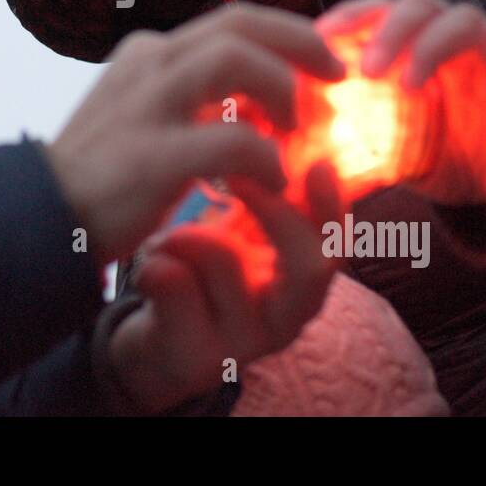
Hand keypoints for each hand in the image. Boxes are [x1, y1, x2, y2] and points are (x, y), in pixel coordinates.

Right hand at [46, 3, 344, 263]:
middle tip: (337, 79)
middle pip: (241, 23)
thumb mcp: (140, 114)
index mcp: (150, 54)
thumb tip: (251, 93)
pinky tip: (274, 183)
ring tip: (298, 132)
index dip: (287, 36)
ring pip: (235, 58)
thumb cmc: (98, 176)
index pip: (233, 21)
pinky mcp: (151, 154)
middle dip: (301, 44)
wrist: (37, 220)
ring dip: (282, 90)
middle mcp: (149, 63)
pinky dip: (266, 158)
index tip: (319, 64)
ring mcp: (147, 104)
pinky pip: (232, 139)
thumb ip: (187, 97)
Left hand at [106, 162, 344, 412]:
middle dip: (274, 210)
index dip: (330, 203)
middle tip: (231, 171)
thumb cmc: (205, 278)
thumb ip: (266, 196)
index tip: (315, 161)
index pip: (336, 245)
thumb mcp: (240, 237)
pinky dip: (154, 260)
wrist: (156, 345)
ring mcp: (241, 344)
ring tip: (168, 235)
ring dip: (189, 231)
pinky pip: (174, 284)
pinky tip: (150, 264)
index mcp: (299, 286)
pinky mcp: (193, 355)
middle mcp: (284, 320)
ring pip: (228, 262)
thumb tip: (281, 130)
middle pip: (312, 267)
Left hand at [316, 0, 485, 226]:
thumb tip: (285, 145)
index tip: (313, 42)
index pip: (376, 12)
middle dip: (384, 29)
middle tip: (362, 70)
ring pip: (461, 18)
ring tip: (404, 84)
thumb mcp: (382, 152)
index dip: (345, 19)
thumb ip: (342, 139)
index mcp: (410, 49)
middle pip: (415, 4)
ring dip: (427, 43)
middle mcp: (447, 41)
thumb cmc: (440, 162)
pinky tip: (465, 82)